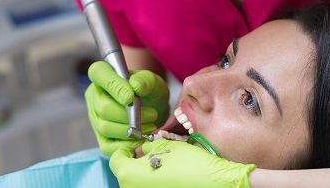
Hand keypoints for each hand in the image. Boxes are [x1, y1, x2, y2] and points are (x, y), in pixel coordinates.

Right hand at [85, 61, 169, 155]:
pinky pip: (107, 146)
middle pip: (103, 108)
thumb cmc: (150, 91)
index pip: (99, 73)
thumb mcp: (153, 81)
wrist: (155, 109)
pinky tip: (140, 139)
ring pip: (105, 127)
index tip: (131, 97)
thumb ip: (145, 80)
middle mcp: (94, 95)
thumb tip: (135, 87)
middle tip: (152, 115)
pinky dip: (126, 145)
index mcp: (103, 73)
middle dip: (130, 115)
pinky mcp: (101, 138)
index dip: (114, 86)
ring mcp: (95, 118)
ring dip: (131, 130)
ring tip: (150, 126)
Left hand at [110, 139, 254, 187]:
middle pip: (126, 174)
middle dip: (136, 164)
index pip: (116, 159)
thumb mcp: (166, 146)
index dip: (125, 151)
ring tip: (164, 168)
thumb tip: (142, 151)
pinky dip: (156, 185)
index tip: (135, 148)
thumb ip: (147, 146)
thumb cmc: (189, 164)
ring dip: (146, 175)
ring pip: (138, 184)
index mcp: (128, 175)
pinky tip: (170, 179)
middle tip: (154, 155)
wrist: (212, 184)